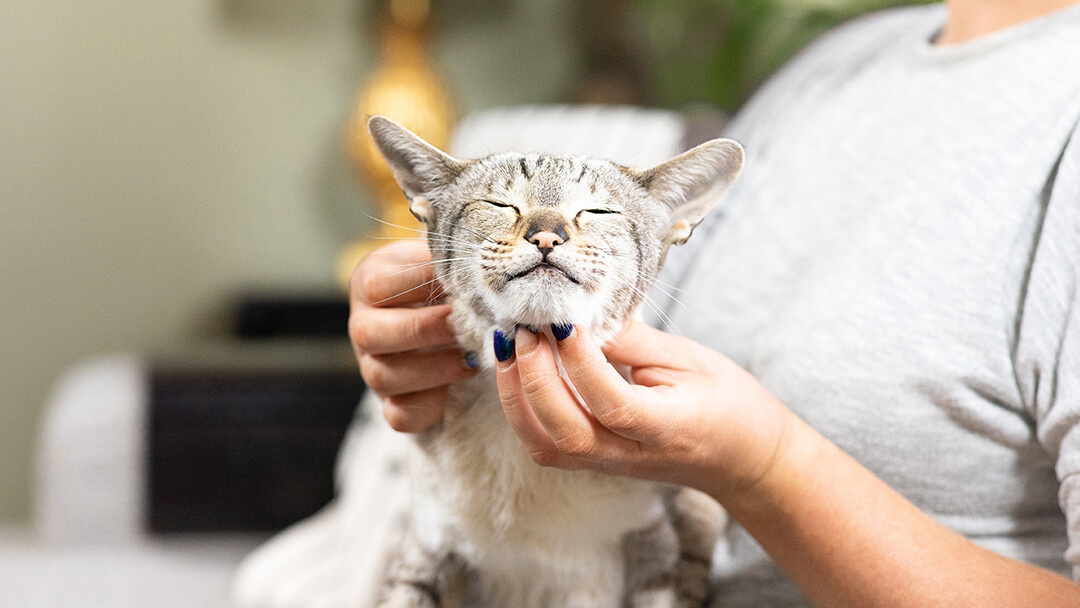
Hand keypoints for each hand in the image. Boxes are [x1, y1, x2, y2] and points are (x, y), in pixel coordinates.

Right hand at [349, 241, 475, 431]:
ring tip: (472, 357)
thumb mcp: (444, 261)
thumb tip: (482, 252)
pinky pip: (399, 414)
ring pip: (382, 376)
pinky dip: (429, 406)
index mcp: (370, 283)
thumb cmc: (448, 283)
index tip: (458, 281)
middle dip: (423, 329)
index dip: (418, 283)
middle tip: (463, 323)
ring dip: (433, 368)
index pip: (378, 284)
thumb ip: (454, 257)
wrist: (448, 320)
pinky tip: (457, 388)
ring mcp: (373, 367)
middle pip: (370, 333)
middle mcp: (364, 326)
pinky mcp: (391, 403)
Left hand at [493, 321, 793, 498]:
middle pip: (566, 432)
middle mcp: (630, 455)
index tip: (565, 320)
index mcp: (666, 428)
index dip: (581, 362)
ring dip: (517, 396)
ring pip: (545, 445)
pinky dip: (521, 409)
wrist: (742, 458)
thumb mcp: (690, 360)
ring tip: (511, 347)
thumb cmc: (726, 403)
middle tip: (526, 328)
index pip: (611, 403)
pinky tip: (520, 371)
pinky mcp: (593, 461)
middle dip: (535, 378)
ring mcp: (608, 464)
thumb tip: (583, 314)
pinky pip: (544, 444)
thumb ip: (634, 341)